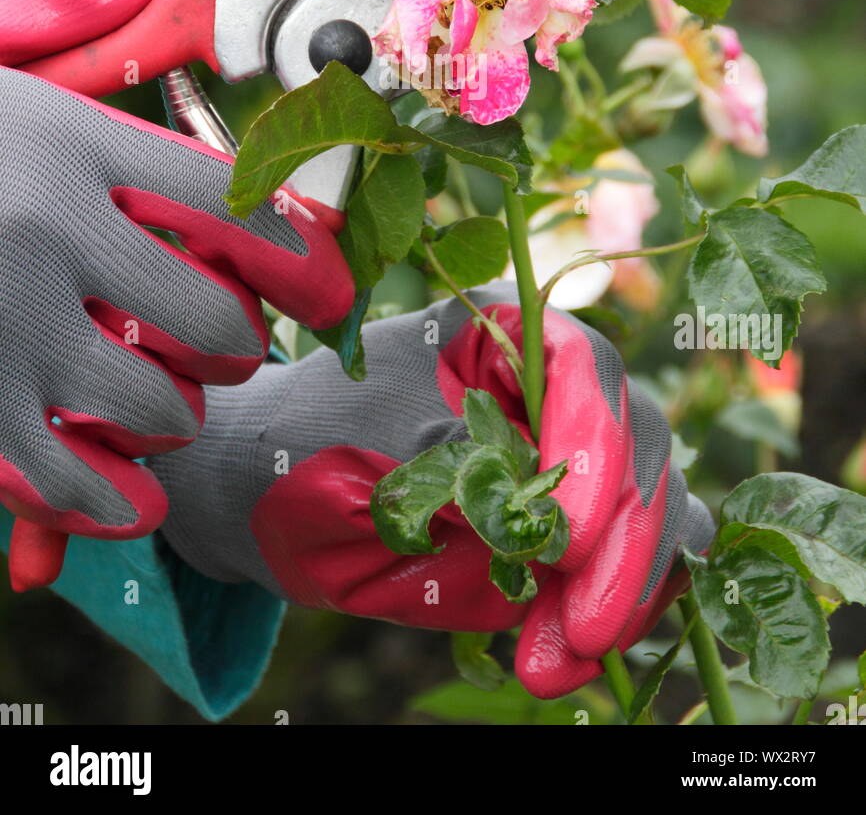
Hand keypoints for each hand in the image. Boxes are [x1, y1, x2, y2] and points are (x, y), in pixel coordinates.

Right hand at [0, 0, 353, 588]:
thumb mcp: (12, 68)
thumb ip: (85, 34)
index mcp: (73, 140)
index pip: (228, 202)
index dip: (300, 258)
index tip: (329, 292)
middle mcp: (49, 227)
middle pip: (209, 318)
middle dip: (234, 348)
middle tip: (223, 349)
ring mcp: (3, 318)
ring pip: (149, 404)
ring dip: (173, 416)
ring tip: (162, 404)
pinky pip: (59, 475)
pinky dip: (109, 500)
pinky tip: (133, 500)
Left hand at [150, 288, 711, 698]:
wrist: (274, 497)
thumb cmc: (312, 449)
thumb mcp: (379, 457)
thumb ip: (471, 480)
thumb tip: (559, 534)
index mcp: (503, 329)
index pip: (585, 367)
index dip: (594, 447)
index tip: (570, 537)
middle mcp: (555, 382)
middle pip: (639, 440)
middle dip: (624, 539)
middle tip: (585, 627)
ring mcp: (575, 453)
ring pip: (657, 505)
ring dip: (627, 588)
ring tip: (565, 658)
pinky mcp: (579, 522)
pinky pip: (636, 559)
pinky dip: (618, 609)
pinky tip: (567, 655)